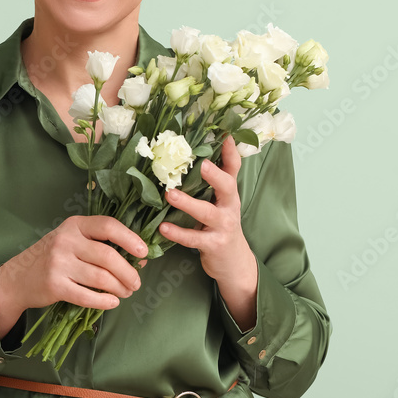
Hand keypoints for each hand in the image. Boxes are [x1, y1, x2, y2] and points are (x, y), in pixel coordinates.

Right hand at [0, 215, 147, 336]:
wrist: (17, 278)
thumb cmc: (52, 257)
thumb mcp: (71, 241)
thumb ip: (99, 244)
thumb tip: (139, 258)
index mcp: (74, 225)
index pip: (107, 226)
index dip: (129, 238)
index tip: (143, 252)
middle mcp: (65, 241)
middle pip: (108, 256)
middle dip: (128, 272)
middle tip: (136, 283)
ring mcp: (58, 263)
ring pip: (100, 278)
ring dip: (119, 288)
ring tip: (126, 292)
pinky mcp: (55, 286)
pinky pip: (87, 296)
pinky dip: (104, 301)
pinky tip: (112, 302)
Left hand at [158, 136, 257, 328]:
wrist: (233, 262)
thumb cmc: (219, 225)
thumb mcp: (220, 202)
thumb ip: (209, 182)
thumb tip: (194, 155)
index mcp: (229, 193)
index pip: (233, 168)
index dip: (230, 152)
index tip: (224, 134)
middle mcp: (230, 206)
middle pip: (227, 186)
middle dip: (214, 175)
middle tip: (200, 164)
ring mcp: (223, 226)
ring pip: (207, 212)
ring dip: (188, 203)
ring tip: (170, 195)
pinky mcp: (213, 245)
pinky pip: (194, 238)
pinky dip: (178, 233)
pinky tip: (163, 228)